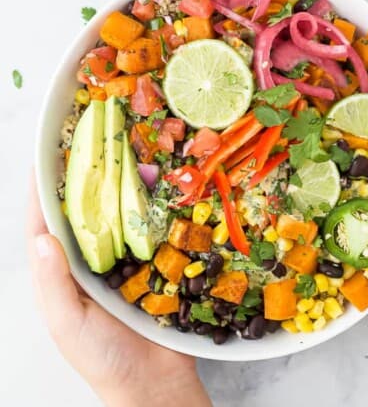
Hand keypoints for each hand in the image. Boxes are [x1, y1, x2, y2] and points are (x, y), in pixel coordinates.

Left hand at [27, 177, 210, 406]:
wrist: (155, 383)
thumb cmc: (104, 359)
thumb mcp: (69, 325)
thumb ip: (54, 285)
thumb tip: (42, 238)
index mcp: (63, 276)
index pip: (45, 228)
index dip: (43, 194)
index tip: (48, 159)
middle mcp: (90, 263)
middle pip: (83, 215)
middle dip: (85, 183)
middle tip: (94, 149)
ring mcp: (122, 263)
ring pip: (116, 219)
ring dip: (119, 192)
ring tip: (126, 161)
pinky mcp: (151, 266)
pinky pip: (148, 233)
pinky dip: (151, 212)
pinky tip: (159, 193)